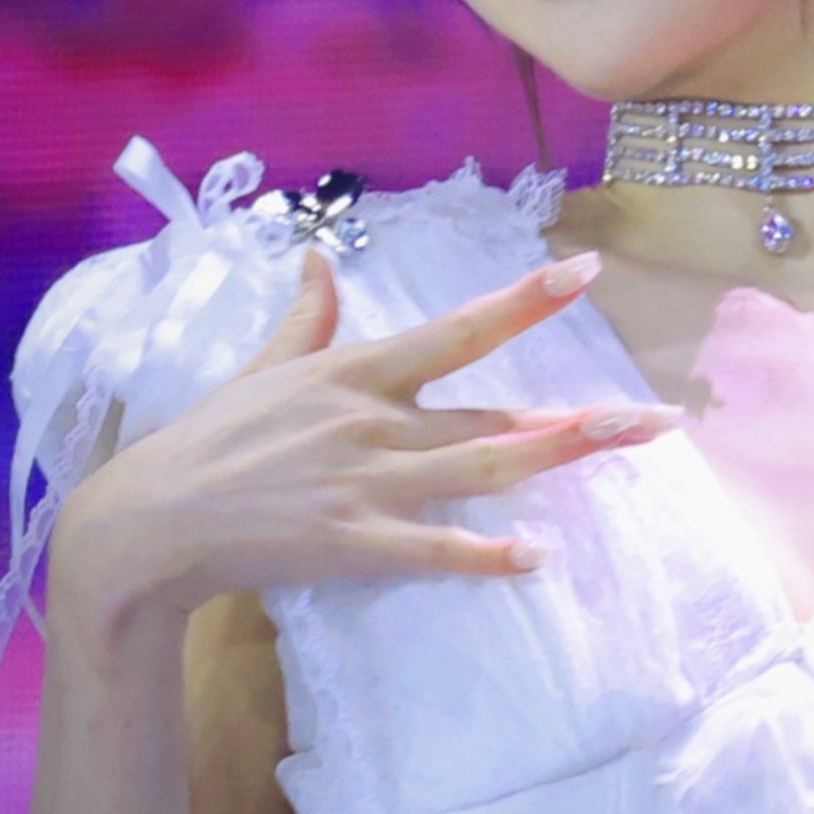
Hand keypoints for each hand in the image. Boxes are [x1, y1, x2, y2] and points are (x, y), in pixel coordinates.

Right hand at [56, 245, 682, 624]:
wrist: (154, 519)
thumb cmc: (212, 437)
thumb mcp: (264, 365)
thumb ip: (306, 315)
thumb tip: (315, 256)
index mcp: (358, 371)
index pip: (459, 330)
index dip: (526, 302)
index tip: (586, 272)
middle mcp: (375, 421)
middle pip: (493, 416)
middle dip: (577, 418)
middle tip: (659, 417)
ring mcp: (368, 483)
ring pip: (482, 471)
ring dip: (558, 462)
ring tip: (623, 453)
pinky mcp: (356, 543)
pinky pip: (435, 549)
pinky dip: (486, 554)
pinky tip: (538, 556)